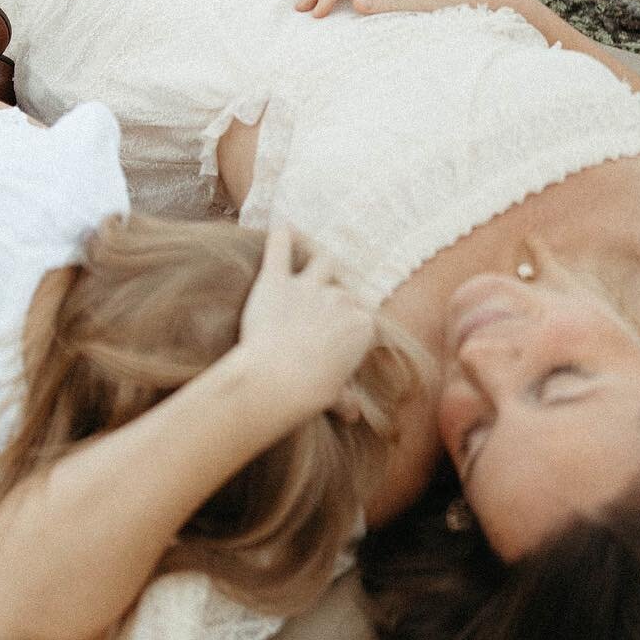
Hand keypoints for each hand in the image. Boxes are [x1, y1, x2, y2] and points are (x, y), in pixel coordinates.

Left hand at [234, 224, 378, 427]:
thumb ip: (344, 398)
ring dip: (318, 260)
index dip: (352, 326)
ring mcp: (308, 286)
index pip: (363, 318)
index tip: (340, 336)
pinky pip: (279, 248)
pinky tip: (280, 225)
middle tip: (320, 307)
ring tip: (311, 253)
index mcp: (362, 325)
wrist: (278, 378)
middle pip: (343, 290)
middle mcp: (340, 300)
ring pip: (322, 261)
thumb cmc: (310, 392)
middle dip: (334, 298)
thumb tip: (353, 414)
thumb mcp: (334, 396)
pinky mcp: (276, 280)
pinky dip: (280, 236)